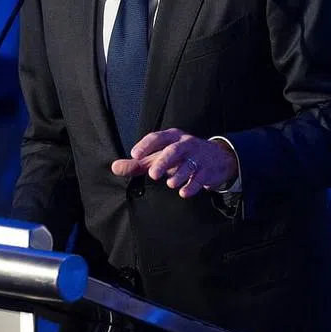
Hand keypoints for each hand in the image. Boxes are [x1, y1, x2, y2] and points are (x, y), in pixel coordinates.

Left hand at [111, 128, 237, 197]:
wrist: (216, 158)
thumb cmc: (179, 157)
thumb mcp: (158, 156)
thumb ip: (137, 164)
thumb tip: (114, 168)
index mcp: (171, 137)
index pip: (157, 137)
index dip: (146, 145)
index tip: (134, 155)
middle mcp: (185, 144)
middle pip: (173, 150)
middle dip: (163, 162)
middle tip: (153, 175)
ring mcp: (198, 156)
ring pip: (188, 164)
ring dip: (179, 175)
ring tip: (170, 184)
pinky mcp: (208, 170)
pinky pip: (201, 177)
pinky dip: (193, 186)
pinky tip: (184, 193)